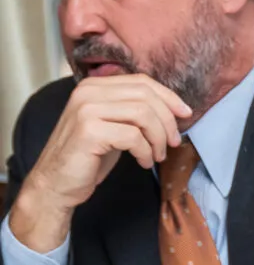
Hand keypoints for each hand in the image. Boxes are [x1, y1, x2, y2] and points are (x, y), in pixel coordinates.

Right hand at [10, 75, 191, 253]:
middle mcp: (87, 92)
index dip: (169, 97)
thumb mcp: (114, 125)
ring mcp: (86, 110)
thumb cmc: (90, 155)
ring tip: (157, 155)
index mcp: (94, 86)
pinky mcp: (89, 131)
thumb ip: (133, 109)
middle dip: (168, 121)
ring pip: (143, 114)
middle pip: (146, 96)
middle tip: (174, 142)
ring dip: (159, 138)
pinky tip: (143, 162)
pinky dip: (146, 152)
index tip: (186, 115)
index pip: (142, 82)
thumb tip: (175, 108)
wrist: (57, 183)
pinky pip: (134, 137)